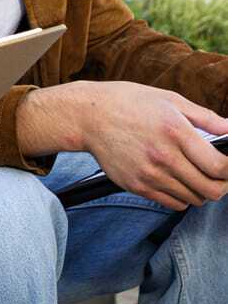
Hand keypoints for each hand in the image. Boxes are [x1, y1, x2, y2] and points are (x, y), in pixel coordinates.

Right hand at [79, 82, 227, 209]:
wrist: (89, 116)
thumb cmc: (129, 103)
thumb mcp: (168, 99)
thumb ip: (204, 116)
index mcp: (175, 131)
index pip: (219, 166)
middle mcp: (164, 156)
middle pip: (211, 189)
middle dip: (222, 185)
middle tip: (219, 175)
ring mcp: (150, 175)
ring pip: (194, 199)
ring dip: (202, 191)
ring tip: (196, 175)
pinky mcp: (138, 187)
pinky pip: (173, 204)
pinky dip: (182, 197)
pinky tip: (177, 180)